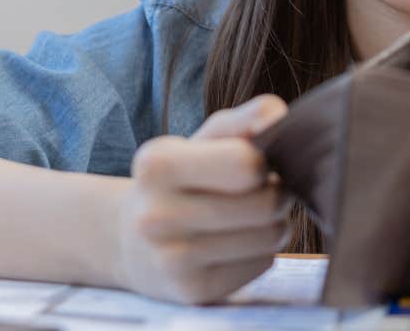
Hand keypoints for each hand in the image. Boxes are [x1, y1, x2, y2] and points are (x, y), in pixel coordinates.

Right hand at [112, 94, 291, 304]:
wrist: (131, 241)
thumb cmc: (181, 180)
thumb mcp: (201, 140)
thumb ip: (243, 121)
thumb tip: (278, 117)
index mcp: (157, 164)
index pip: (246, 163)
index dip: (263, 161)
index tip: (254, 162)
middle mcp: (157, 215)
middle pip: (266, 204)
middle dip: (278, 193)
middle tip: (264, 191)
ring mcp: (172, 259)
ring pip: (270, 236)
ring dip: (275, 224)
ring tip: (252, 217)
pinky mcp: (192, 291)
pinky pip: (263, 264)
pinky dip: (261, 252)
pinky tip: (236, 244)